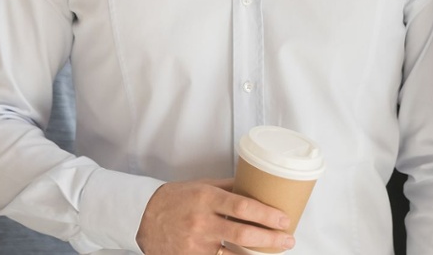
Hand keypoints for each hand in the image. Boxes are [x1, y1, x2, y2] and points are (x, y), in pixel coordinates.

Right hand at [136, 178, 294, 254]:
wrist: (144, 218)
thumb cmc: (176, 199)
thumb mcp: (201, 185)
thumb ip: (229, 187)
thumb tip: (258, 184)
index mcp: (206, 198)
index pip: (242, 207)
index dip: (267, 215)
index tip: (284, 218)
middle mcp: (201, 222)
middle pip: (243, 234)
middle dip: (271, 239)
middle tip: (288, 239)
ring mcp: (195, 244)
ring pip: (234, 254)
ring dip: (258, 254)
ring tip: (275, 250)